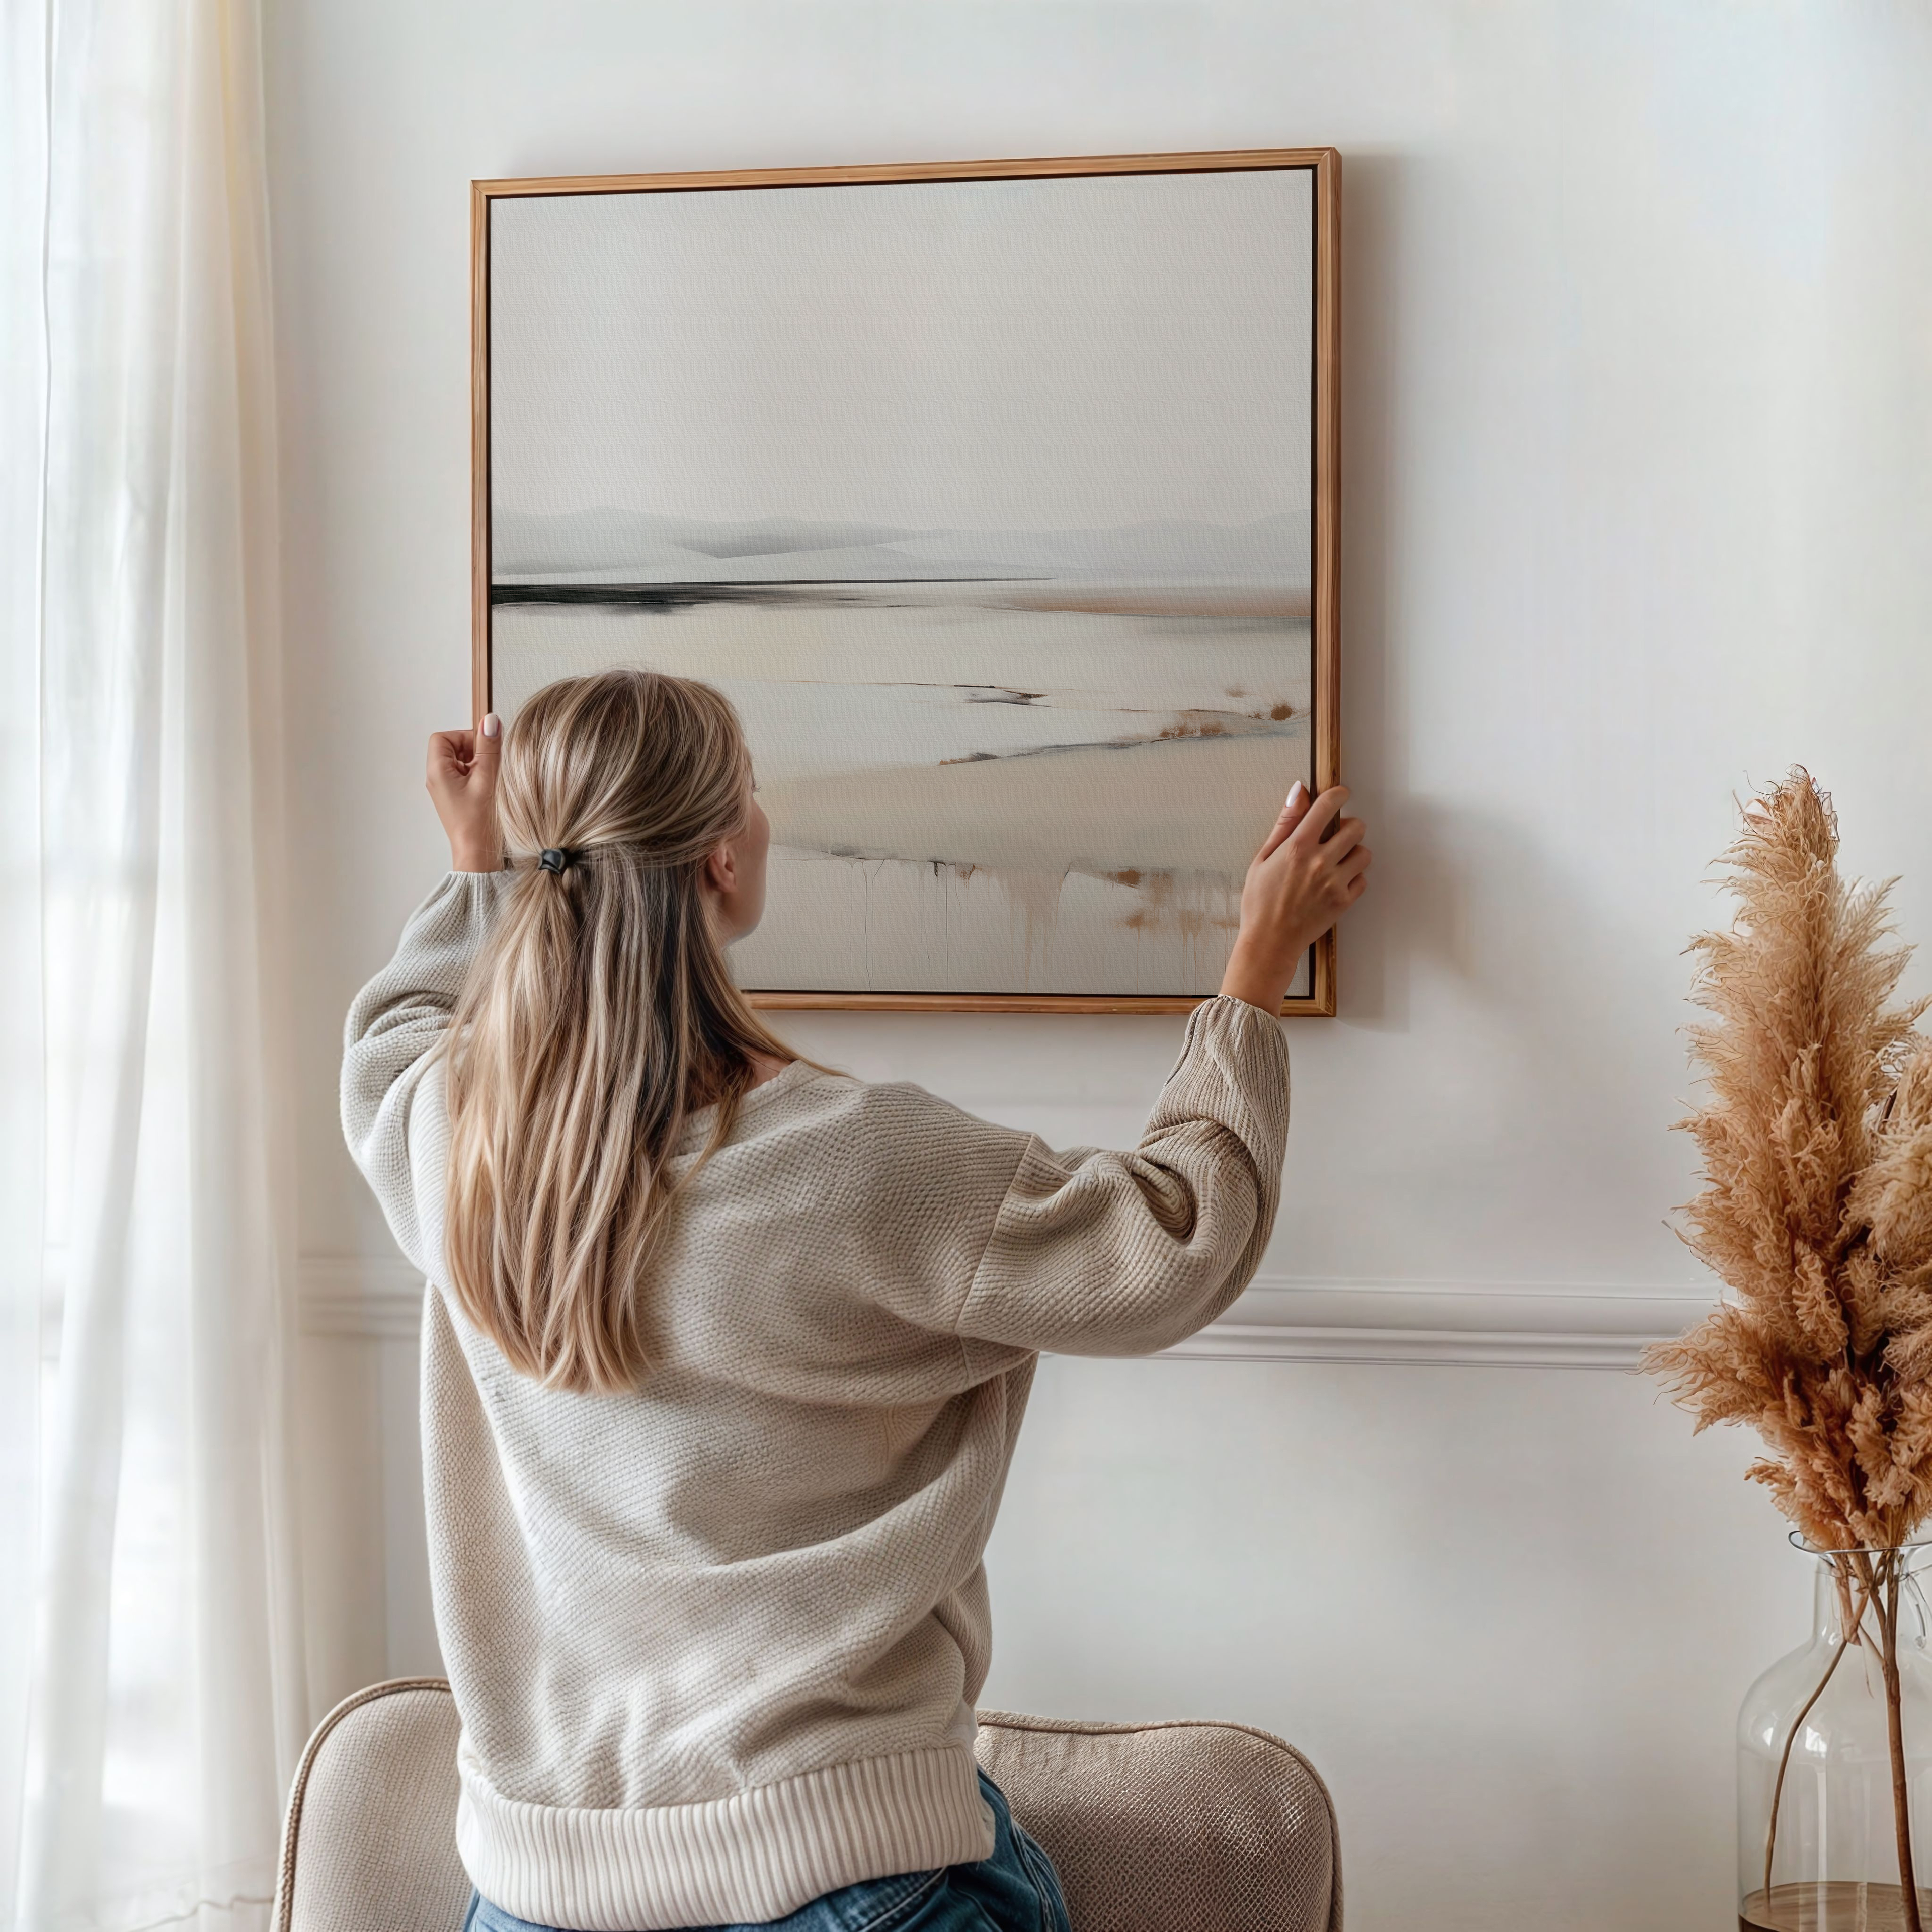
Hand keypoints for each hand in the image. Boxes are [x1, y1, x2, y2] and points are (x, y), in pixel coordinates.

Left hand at [427, 714, 502, 871]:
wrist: (478, 855)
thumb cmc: (479, 824)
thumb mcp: (487, 780)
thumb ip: (489, 748)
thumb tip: (490, 721)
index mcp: (437, 772)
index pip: (443, 737)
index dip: (465, 737)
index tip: (484, 748)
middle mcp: (437, 779)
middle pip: (452, 747)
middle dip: (474, 750)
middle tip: (490, 765)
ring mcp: (446, 789)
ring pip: (461, 762)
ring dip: (479, 764)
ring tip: (491, 781)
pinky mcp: (456, 798)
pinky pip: (466, 776)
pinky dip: (479, 776)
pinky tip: (490, 790)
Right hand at [1220, 782, 1370, 1010]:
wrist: (1269, 941)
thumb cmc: (1260, 901)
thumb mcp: (1263, 857)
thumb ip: (1285, 823)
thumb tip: (1299, 791)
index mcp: (1297, 846)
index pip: (1327, 806)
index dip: (1338, 794)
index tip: (1340, 794)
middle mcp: (1319, 862)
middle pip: (1356, 827)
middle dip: (1349, 826)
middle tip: (1338, 834)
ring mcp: (1334, 883)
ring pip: (1364, 853)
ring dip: (1354, 852)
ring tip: (1338, 860)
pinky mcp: (1343, 902)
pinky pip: (1363, 880)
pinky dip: (1354, 878)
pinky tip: (1337, 881)